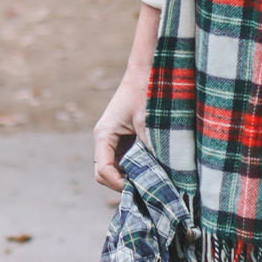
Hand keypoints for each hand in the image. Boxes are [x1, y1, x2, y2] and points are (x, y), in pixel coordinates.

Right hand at [94, 5, 160, 191]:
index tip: (138, 188)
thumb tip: (159, 176)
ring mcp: (112, 140)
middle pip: (104, 174)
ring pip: (113, 169)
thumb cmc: (146, 93)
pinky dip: (134, 168)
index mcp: (103, 135)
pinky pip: (123, 160)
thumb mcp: (149, 123)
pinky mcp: (122, 138)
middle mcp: (104, 139)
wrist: (147, 71)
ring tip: (149, 183)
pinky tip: (151, 171)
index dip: (117, 184)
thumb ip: (150, 149)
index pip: (102, 170)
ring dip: (128, 177)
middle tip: (145, 191)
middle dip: (121, 184)